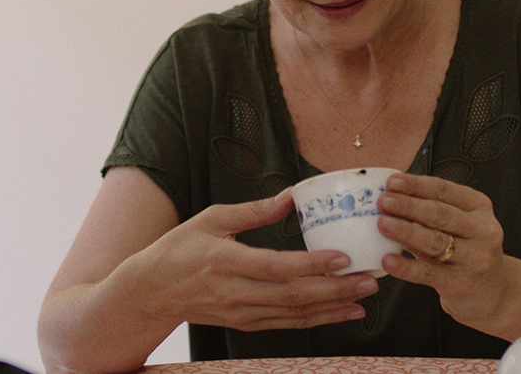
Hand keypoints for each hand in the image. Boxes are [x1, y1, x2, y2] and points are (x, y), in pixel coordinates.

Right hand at [131, 190, 378, 331]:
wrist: (152, 291)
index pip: (276, 266)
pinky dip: (315, 320)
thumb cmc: (179, 248)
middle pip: (293, 295)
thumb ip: (253, 210)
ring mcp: (240, 313)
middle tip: (369, 279)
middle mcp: (234, 292)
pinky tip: (339, 312)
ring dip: (332, 307)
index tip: (343, 257)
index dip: (312, 264)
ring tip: (364, 296)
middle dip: (335, 289)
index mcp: (224, 261)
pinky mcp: (243, 324)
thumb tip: (291, 196)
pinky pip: (285, 324)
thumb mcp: (211, 218)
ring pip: (294, 314)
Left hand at [377, 173, 510, 327]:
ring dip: (406, 231)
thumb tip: (387, 199)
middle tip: (383, 201)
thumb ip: (427, 213)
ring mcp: (476, 258)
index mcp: (478, 207)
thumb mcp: (455, 227)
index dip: (416, 185)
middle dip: (408, 205)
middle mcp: (483, 230)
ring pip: (436, 241)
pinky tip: (387, 260)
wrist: (495, 294)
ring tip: (383, 224)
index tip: (392, 182)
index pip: (444, 190)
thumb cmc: (466, 253)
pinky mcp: (462, 283)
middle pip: (440, 214)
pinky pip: (429, 273)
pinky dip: (406, 266)